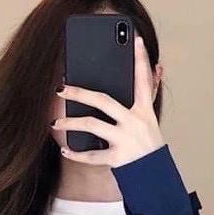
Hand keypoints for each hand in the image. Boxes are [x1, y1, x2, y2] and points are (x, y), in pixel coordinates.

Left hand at [51, 34, 164, 167]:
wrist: (155, 176)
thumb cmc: (149, 144)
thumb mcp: (151, 118)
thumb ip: (149, 92)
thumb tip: (157, 66)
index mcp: (143, 111)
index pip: (142, 80)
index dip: (140, 59)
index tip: (135, 39)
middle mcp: (134, 122)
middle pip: (103, 101)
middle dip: (79, 93)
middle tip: (60, 88)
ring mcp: (125, 140)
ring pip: (92, 126)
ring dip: (70, 124)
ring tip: (55, 123)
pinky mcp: (118, 159)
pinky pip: (93, 156)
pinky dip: (77, 154)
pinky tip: (65, 149)